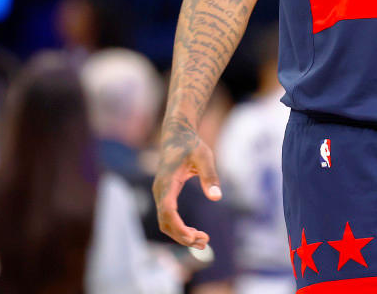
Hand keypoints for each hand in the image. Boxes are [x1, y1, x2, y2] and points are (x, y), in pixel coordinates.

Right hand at [153, 118, 221, 248]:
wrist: (177, 135)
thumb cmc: (191, 144)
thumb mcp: (204, 157)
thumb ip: (210, 176)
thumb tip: (217, 198)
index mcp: (167, 182)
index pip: (167, 210)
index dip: (178, 226)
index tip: (193, 237)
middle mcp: (160, 191)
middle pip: (165, 222)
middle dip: (182, 235)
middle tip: (205, 241)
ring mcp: (160, 194)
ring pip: (165, 222)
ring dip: (181, 234)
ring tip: (203, 240)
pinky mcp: (164, 196)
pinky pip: (168, 217)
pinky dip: (179, 228)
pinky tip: (194, 232)